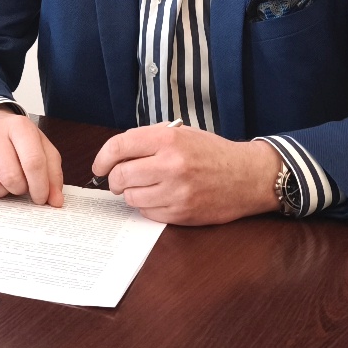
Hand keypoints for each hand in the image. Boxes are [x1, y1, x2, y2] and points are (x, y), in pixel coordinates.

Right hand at [0, 108, 63, 206]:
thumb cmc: (16, 139)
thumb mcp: (40, 147)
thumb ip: (52, 173)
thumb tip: (55, 201)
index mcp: (19, 126)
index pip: (33, 162)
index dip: (40, 186)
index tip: (42, 199)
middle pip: (11, 177)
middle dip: (20, 189)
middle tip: (21, 185)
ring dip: (2, 192)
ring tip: (4, 181)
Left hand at [92, 125, 281, 224]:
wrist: (248, 176)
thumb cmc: (212, 152)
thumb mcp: (181, 134)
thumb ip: (148, 140)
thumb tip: (115, 155)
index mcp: (167, 139)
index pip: (118, 147)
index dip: (102, 158)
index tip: (99, 167)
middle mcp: (170, 165)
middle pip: (120, 176)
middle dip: (115, 179)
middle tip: (121, 179)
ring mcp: (176, 192)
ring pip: (131, 198)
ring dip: (132, 194)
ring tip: (146, 186)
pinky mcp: (182, 213)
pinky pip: (148, 213)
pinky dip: (148, 206)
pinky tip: (161, 197)